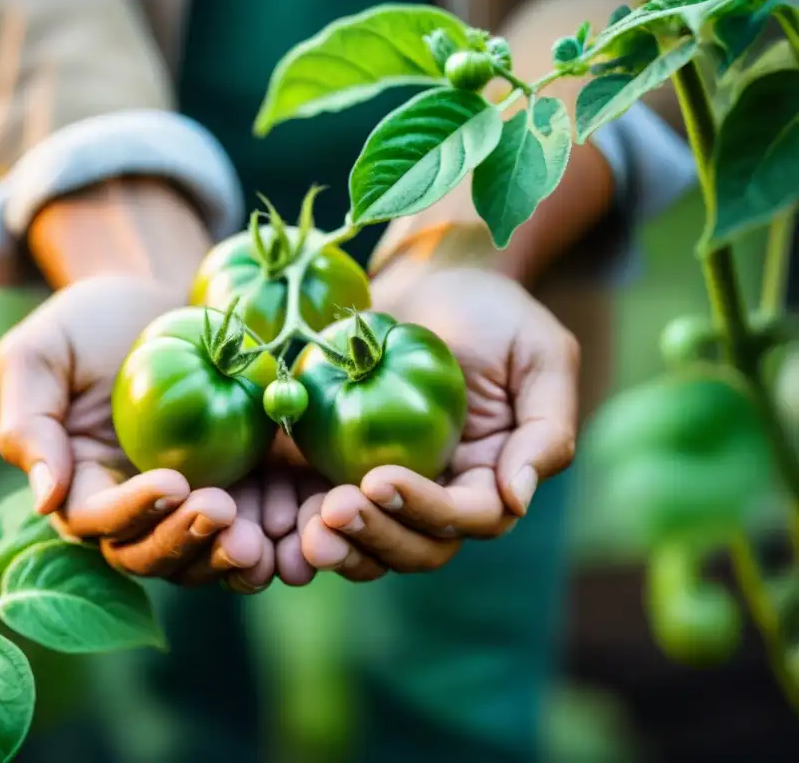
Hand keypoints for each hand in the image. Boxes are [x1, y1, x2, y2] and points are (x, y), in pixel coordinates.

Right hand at [0, 275, 273, 590]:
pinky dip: (270, 541)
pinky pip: (250, 531)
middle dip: (184, 541)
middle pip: (149, 553)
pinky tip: (290, 527)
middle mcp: (131, 510)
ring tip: (260, 538)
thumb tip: (45, 499)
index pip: (97, 518)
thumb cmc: (90, 321)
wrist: (160, 301)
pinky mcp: (235, 491)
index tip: (171, 481)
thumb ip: (29, 423)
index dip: (132, 511)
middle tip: (221, 511)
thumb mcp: (41, 353)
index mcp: (80, 484)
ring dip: (227, 559)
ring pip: (201, 558)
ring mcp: (186, 506)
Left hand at [299, 266, 579, 579]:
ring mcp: (391, 484)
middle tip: (333, 512)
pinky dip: (304, 520)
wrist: (432, 280)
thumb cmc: (496, 312)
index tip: (378, 480)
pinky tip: (282, 513)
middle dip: (377, 537)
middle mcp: (443, 492)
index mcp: (492, 477)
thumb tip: (516, 499)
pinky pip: (325, 509)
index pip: (468, 517)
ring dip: (342, 545)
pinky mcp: (344, 467)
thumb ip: (545, 430)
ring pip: (371, 543)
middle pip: (418, 547)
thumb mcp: (542, 357)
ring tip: (306, 530)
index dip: (425, 509)